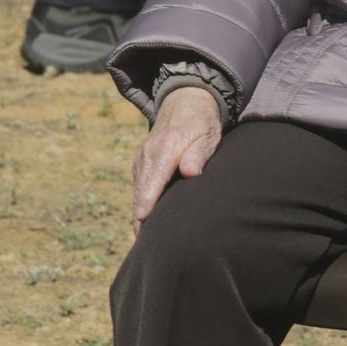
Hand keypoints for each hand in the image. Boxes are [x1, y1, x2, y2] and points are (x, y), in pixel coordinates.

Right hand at [131, 86, 222, 229]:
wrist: (184, 103)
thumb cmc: (202, 123)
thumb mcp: (207, 135)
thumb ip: (198, 154)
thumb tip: (189, 172)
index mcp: (166, 148)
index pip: (154, 179)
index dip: (147, 200)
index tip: (142, 220)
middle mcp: (149, 154)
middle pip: (142, 190)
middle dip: (140, 216)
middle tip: (144, 243)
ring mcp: (142, 159)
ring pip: (138, 190)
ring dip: (140, 212)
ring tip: (144, 239)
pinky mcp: (141, 164)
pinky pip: (140, 186)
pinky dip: (142, 202)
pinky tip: (147, 221)